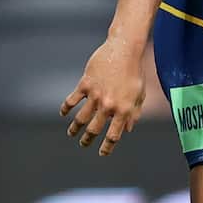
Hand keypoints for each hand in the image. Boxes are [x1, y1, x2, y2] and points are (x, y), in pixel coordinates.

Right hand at [62, 37, 146, 156]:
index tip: (102, 153)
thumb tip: (128, 129)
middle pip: (94, 130)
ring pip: (80, 119)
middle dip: (87, 140)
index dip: (107, 147)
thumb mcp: (139, 94)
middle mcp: (108, 105)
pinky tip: (63, 113)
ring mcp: (95, 95)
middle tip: (84, 144)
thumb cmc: (134, 71)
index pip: (114, 135)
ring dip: (75, 129)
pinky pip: (72, 101)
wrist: (124, 49)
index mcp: (124, 109)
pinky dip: (66, 108)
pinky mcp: (85, 84)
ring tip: (72, 133)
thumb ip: (134, 112)